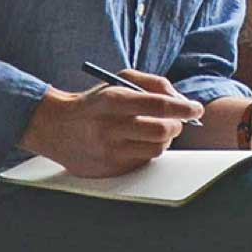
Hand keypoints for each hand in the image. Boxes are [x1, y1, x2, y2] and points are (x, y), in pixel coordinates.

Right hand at [18, 69, 204, 177]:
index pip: (158, 105)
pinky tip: (136, 142)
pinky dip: (148, 150)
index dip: (183, 107)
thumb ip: (153, 84)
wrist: (56, 127)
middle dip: (177, 126)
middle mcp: (109, 128)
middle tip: (176, 122)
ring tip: (154, 130)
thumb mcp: (118, 81)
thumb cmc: (95, 102)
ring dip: (164, 139)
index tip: (196, 108)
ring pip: (157, 149)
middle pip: (162, 132)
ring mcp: (109, 152)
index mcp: (112, 101)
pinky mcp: (109, 169)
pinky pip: (143, 161)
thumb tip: (182, 100)